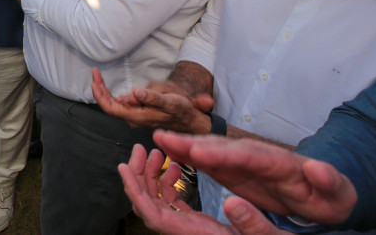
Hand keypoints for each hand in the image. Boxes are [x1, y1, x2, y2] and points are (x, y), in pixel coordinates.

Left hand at [92, 68, 213, 132]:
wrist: (190, 120)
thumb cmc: (181, 110)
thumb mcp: (171, 102)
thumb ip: (153, 98)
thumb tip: (135, 92)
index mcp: (138, 117)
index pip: (111, 108)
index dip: (100, 95)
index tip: (94, 81)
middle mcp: (133, 119)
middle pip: (109, 105)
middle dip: (99, 89)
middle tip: (94, 72)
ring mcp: (134, 116)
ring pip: (113, 104)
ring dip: (104, 90)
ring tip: (97, 75)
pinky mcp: (137, 112)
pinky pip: (119, 104)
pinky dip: (111, 93)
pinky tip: (106, 85)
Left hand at [120, 144, 286, 234]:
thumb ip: (251, 223)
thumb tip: (233, 202)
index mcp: (194, 234)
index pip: (153, 215)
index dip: (135, 192)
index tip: (124, 168)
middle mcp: (185, 232)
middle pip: (148, 205)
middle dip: (139, 175)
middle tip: (141, 149)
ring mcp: (187, 228)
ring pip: (157, 201)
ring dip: (152, 176)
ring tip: (156, 153)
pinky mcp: (193, 224)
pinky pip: (171, 203)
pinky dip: (167, 183)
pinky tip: (176, 167)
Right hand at [154, 130, 357, 225]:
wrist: (323, 194)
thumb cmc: (331, 196)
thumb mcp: (336, 193)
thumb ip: (328, 180)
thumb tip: (319, 167)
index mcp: (282, 162)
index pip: (251, 155)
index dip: (225, 153)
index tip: (200, 151)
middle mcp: (258, 156)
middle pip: (224, 147)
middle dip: (195, 143)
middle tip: (166, 139)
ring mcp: (243, 161)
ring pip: (211, 150)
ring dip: (185, 145)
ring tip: (159, 138)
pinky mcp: (233, 169)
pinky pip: (207, 160)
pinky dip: (188, 154)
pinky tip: (167, 149)